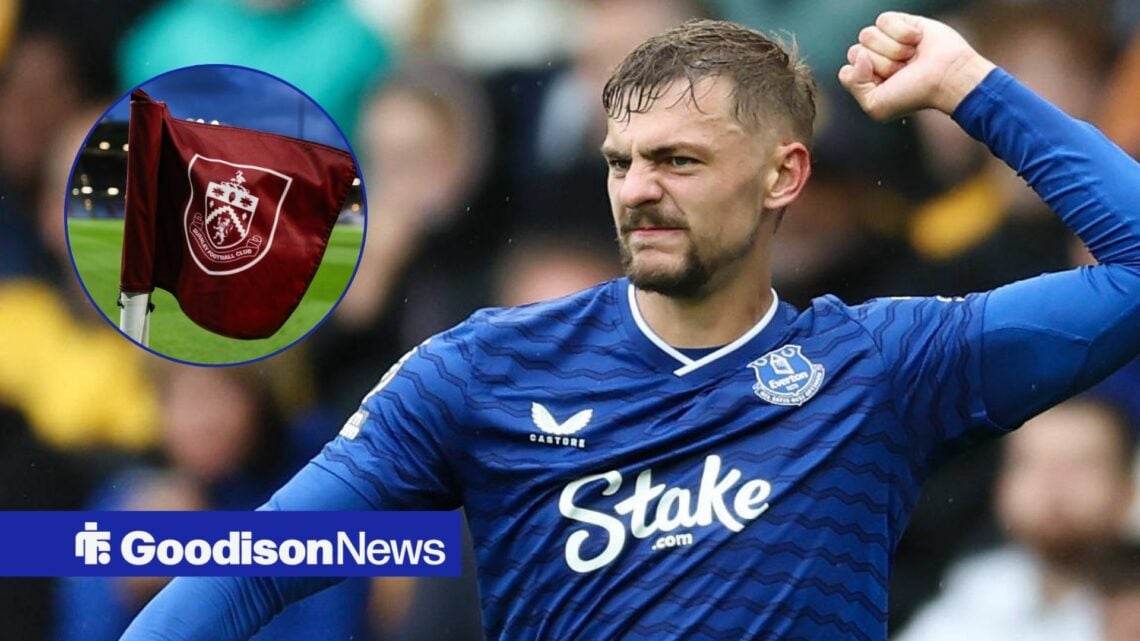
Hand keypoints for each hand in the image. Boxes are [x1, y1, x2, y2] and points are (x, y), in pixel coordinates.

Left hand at [838, 12, 995, 120]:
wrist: (947, 77)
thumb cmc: (914, 95)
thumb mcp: (875, 106)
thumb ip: (853, 84)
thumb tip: (860, 54)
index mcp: (867, 80)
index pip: (847, 69)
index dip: (864, 76)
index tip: (888, 84)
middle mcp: (876, 59)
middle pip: (855, 51)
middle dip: (880, 63)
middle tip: (902, 71)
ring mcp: (888, 40)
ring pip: (867, 34)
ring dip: (891, 48)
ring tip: (910, 57)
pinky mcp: (903, 22)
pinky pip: (883, 20)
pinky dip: (900, 32)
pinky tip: (916, 41)